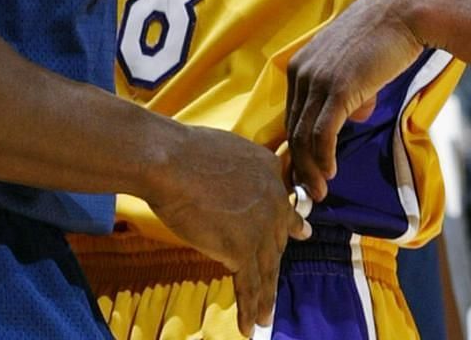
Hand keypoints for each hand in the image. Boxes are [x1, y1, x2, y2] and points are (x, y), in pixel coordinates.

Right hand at [148, 125, 309, 336]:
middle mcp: (273, 200)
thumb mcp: (227, 149)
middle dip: (273, 265)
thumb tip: (235, 182)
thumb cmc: (184, 151)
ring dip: (264, 298)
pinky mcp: (242, 250)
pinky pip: (248, 286)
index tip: (300, 233)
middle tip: (272, 285)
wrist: (170, 162)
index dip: (289, 224)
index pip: (281, 205)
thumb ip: (241, 170)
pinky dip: (248, 309)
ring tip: (264, 318)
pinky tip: (248, 328)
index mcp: (269, 170)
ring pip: (266, 270)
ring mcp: (260, 228)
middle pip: (275, 241)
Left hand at [286, 0, 425, 201]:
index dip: (296, 146)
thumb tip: (355, 112)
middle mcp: (302, 71)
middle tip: (307, 191)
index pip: (293, 114)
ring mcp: (317, 79)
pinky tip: (330, 174)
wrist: (402, 12)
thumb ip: (347, 87)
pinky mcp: (337, 88)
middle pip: (293, 127)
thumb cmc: (383, 36)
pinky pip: (322, 132)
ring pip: (304, 135)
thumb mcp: (355, 64)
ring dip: (310, 169)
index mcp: (301, 65)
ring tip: (318, 192)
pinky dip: (323, 158)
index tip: (302, 171)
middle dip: (298, 164)